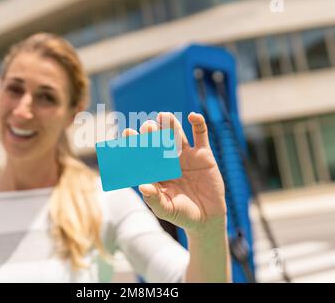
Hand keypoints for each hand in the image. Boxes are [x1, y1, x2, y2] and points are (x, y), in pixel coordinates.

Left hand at [122, 112, 225, 232]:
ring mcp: (187, 156)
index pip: (144, 155)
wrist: (207, 218)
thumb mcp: (167, 210)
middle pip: (159, 143)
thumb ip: (154, 199)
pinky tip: (192, 116)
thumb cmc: (182, 215)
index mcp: (157, 171)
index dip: (135, 144)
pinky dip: (198, 125)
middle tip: (148, 126)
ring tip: (164, 116)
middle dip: (153, 135)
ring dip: (171, 125)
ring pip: (177, 136)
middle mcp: (169, 160)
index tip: (127, 133)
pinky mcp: (204, 155)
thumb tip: (142, 186)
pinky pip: (201, 136)